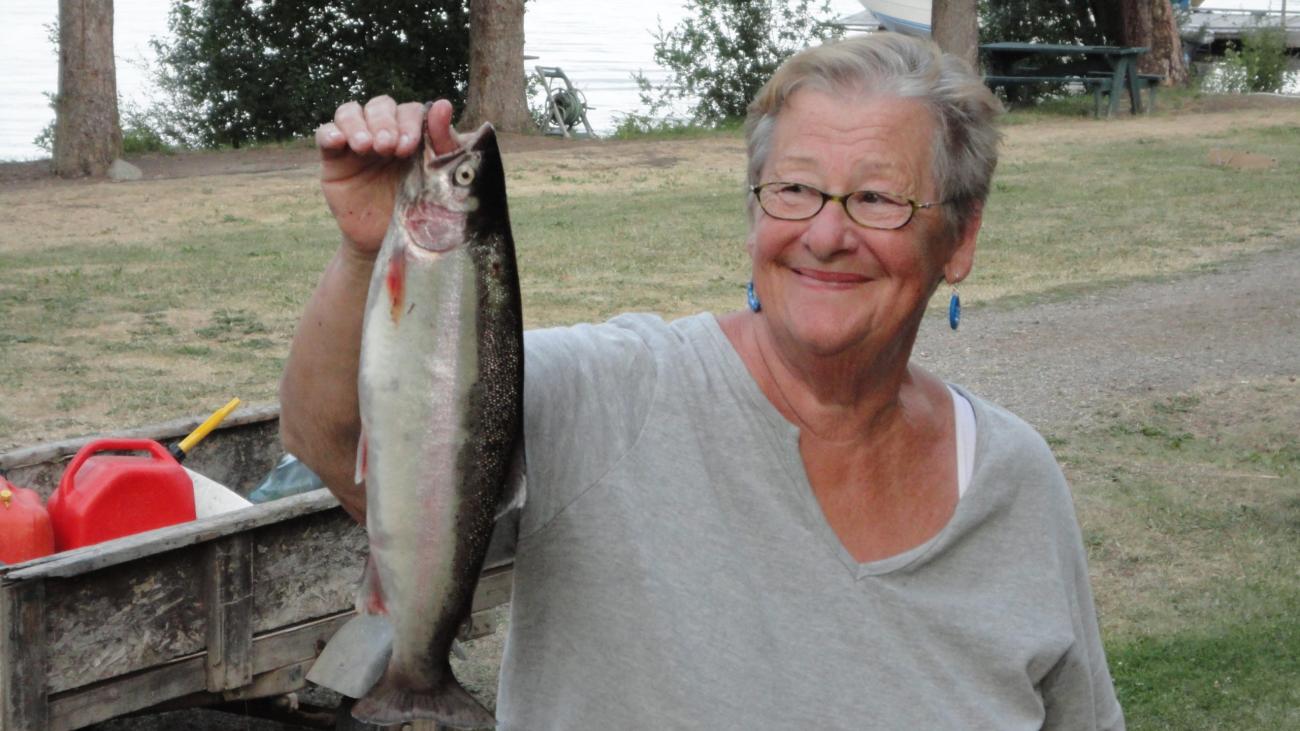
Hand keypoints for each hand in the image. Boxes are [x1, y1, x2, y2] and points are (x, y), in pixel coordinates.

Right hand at [315, 97, 463, 256]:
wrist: (385, 241)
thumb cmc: (416, 210)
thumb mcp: (436, 180)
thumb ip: (444, 145)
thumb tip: (443, 105)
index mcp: (411, 134)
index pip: (410, 110)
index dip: (410, 121)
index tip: (410, 146)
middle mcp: (383, 132)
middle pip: (380, 106)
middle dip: (385, 123)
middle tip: (388, 148)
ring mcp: (356, 143)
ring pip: (350, 112)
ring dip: (358, 124)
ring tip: (366, 146)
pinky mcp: (333, 159)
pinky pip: (325, 134)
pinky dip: (330, 132)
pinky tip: (340, 142)